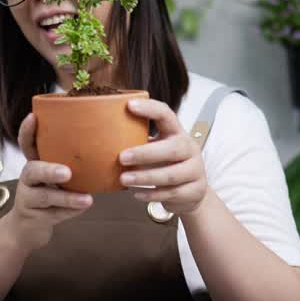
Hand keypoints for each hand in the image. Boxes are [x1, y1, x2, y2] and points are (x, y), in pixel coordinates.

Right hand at [2, 113, 93, 251]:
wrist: (29, 228)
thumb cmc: (51, 195)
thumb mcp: (57, 177)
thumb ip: (72, 164)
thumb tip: (107, 147)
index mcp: (35, 164)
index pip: (27, 144)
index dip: (28, 131)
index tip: (33, 116)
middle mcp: (28, 179)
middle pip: (31, 171)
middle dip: (49, 171)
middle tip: (67, 173)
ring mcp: (27, 199)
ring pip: (44, 197)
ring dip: (66, 198)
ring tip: (86, 199)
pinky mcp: (32, 218)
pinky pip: (53, 215)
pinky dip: (69, 213)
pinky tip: (84, 208)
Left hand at [118, 98, 209, 215]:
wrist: (193, 191)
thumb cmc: (168, 165)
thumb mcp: (158, 149)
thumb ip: (141, 142)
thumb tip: (104, 137)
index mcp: (177, 133)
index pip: (167, 115)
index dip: (150, 109)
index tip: (129, 106)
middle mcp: (189, 149)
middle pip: (172, 148)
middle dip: (145, 153)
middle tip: (122, 157)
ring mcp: (195, 170)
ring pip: (171, 175)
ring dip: (145, 177)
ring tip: (124, 179)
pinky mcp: (194, 190)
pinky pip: (171, 193)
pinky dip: (152, 194)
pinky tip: (136, 194)